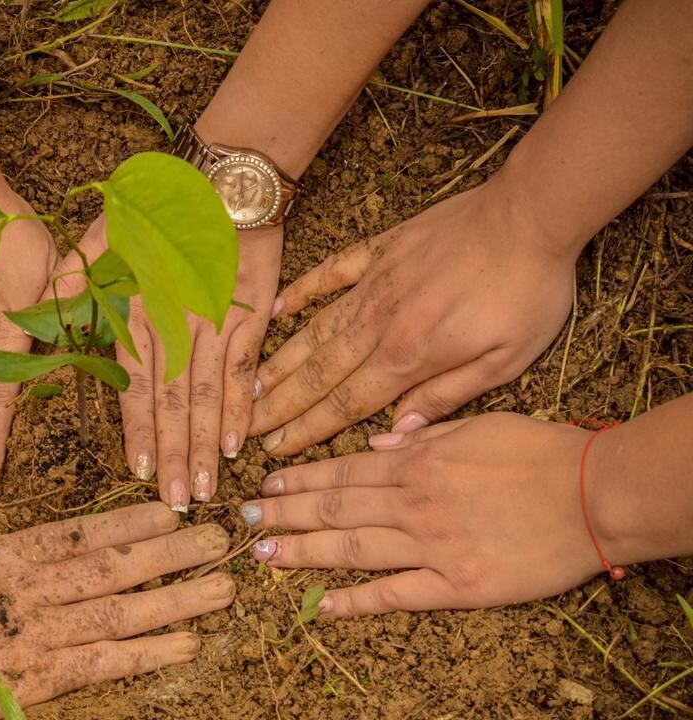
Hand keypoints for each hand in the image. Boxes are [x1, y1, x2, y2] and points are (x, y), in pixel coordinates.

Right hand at [0, 445, 234, 717]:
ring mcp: (36, 634)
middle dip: (169, 552)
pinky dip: (148, 654)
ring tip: (221, 588)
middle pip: (112, 566)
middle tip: (218, 540)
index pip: (73, 533)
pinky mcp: (35, 678)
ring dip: (176, 598)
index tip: (167, 508)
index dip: (126, 521)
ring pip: (121, 610)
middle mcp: (28, 589)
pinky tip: (187, 645)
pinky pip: (103, 663)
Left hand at [45, 218, 280, 510]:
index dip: (140, 431)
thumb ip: (73, 278)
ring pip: (209, 396)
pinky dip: (242, 409)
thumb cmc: (157, 214)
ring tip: (207, 487)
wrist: (223, 185)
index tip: (141, 471)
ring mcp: (214, 326)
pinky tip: (238, 445)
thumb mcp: (101, 237)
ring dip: (206, 445)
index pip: (136, 386)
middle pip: (174, 403)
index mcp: (136, 314)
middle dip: (176, 455)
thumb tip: (42, 313)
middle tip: (179, 502)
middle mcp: (174, 327)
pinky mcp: (248, 318)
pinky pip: (243, 372)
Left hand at [239, 412, 601, 616]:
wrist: (595, 494)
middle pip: (335, 507)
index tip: (265, 483)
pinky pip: (396, 593)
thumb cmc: (539, 451)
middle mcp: (413, 502)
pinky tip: (322, 606)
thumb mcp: (476, 424)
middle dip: (284, 513)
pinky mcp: (457, 585)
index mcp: (417, 461)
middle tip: (243, 520)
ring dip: (302, 550)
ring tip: (263, 554)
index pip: (342, 470)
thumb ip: (422, 433)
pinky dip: (356, 600)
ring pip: (351, 547)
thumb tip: (377, 440)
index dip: (299, 478)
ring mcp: (431, 545)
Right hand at [251, 183, 574, 455]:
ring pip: (315, 331)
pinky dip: (301, 292)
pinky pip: (329, 274)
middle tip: (247, 427)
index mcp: (410, 356)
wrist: (530, 215)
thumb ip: (447, 397)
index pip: (346, 404)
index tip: (276, 449)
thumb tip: (398, 432)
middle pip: (318, 373)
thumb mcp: (505, 359)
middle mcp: (380, 323)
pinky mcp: (380, 251)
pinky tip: (276, 310)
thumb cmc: (528, 290)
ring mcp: (374, 284)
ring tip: (251, 386)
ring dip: (281, 362)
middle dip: (280, 405)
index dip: (307, 430)